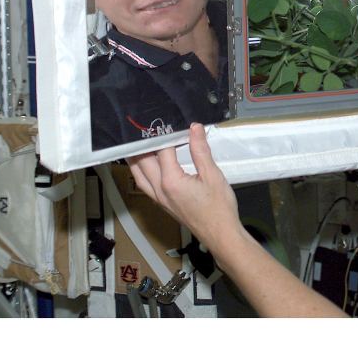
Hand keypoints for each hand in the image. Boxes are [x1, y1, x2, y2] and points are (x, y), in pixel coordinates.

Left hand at [129, 123, 243, 251]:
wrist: (221, 234)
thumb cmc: (219, 208)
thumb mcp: (212, 175)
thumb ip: (200, 150)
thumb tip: (194, 129)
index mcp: (171, 181)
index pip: (163, 150)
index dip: (166, 134)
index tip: (169, 123)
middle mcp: (160, 190)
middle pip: (142, 162)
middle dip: (144, 145)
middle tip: (147, 129)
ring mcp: (159, 199)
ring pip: (139, 175)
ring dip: (137, 159)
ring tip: (139, 144)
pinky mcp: (163, 204)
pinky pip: (144, 185)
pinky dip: (141, 172)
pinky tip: (147, 166)